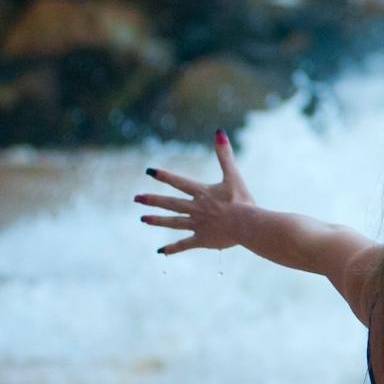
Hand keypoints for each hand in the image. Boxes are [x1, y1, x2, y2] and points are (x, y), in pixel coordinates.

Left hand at [135, 130, 255, 255]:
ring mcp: (197, 225)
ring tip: (143, 219)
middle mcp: (195, 208)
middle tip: (136, 198)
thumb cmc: (242, 200)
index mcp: (202, 193)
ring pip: (173, 222)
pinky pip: (184, 244)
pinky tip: (161, 251)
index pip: (179, 182)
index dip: (164, 176)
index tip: (149, 172)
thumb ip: (224, 155)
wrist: (247, 224)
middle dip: (152, 200)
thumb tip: (219, 131)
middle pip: (170, 203)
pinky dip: (173, 249)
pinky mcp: (202, 240)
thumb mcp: (233, 175)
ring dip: (157, 220)